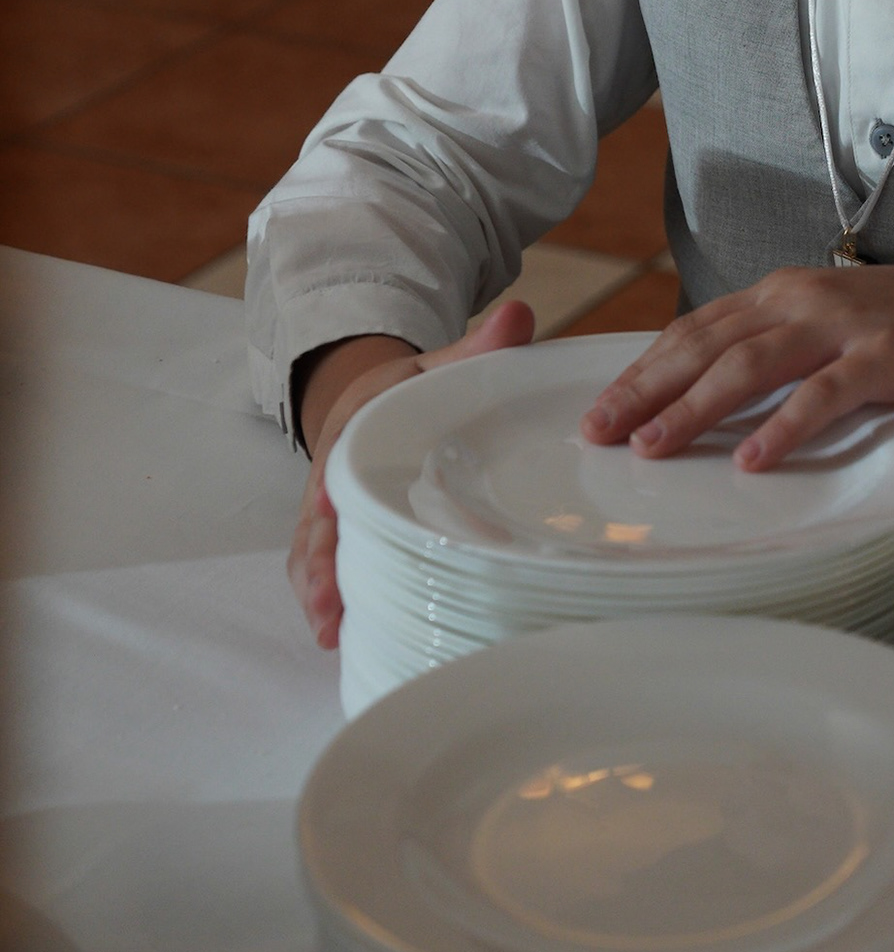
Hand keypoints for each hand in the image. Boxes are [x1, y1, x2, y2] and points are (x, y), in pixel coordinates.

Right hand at [287, 298, 535, 649]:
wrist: (371, 400)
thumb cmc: (406, 390)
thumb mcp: (437, 363)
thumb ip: (478, 345)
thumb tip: (521, 315)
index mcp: (351, 429)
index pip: (335, 462)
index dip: (328, 493)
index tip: (325, 513)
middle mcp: (331, 475)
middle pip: (316, 522)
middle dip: (318, 564)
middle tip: (327, 606)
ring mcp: (331, 511)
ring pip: (313, 552)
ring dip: (318, 591)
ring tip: (330, 633)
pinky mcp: (340, 535)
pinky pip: (327, 564)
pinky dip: (328, 598)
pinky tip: (342, 636)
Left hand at [579, 265, 893, 471]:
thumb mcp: (828, 328)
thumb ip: (774, 350)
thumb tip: (703, 398)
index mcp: (781, 292)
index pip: (694, 329)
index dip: (642, 369)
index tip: (600, 410)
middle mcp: (802, 299)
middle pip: (706, 344)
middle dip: (647, 389)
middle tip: (600, 433)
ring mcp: (845, 324)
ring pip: (751, 363)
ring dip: (695, 407)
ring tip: (654, 448)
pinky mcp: (888, 355)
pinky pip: (826, 393)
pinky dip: (785, 426)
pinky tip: (752, 459)